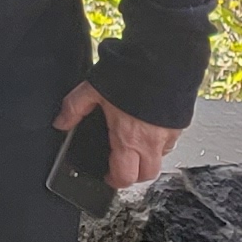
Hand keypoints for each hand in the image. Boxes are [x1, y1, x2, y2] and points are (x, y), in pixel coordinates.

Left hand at [56, 81, 179, 188]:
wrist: (162, 60)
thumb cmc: (130, 75)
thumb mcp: (93, 90)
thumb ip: (74, 108)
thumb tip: (61, 122)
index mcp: (128, 139)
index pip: (124, 177)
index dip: (114, 181)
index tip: (108, 176)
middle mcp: (151, 142)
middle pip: (146, 175)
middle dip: (134, 175)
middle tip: (122, 165)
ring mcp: (168, 134)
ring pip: (160, 159)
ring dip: (148, 158)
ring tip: (135, 146)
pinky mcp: (180, 124)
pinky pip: (170, 142)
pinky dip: (160, 142)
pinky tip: (150, 128)